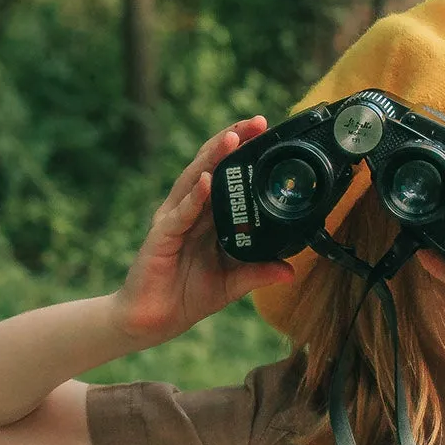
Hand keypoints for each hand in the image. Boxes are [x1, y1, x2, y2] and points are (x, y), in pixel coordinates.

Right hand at [110, 119, 294, 346]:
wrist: (154, 321)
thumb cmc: (188, 295)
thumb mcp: (232, 283)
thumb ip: (258, 272)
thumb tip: (290, 270)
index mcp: (207, 216)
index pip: (227, 174)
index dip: (245, 153)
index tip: (268, 134)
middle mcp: (190, 210)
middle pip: (211, 166)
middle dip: (232, 141)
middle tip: (257, 122)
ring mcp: (173, 220)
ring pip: (194, 180)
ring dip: (213, 157)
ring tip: (232, 138)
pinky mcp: (161, 236)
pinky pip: (180, 214)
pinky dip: (194, 197)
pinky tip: (207, 183)